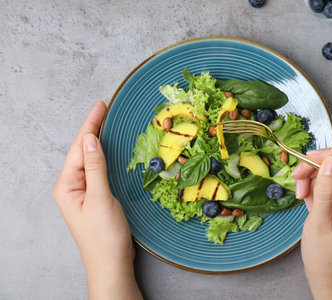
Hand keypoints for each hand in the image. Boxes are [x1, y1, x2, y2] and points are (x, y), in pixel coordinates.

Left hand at [53, 101, 141, 299]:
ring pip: (89, 160)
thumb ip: (96, 168)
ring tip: (106, 123)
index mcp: (66, 186)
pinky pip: (97, 170)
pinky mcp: (94, 197)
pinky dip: (104, 157)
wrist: (111, 264)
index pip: (79, 148)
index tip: (100, 106)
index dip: (90, 125)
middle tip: (104, 109)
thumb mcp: (100, 198)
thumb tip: (90, 140)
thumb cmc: (104, 236)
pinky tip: (109, 150)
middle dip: (92, 129)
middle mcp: (71, 187)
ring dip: (98, 141)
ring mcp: (82, 192)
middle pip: (81, 151)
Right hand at [291, 147, 331, 299]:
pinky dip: (314, 185)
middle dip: (319, 165)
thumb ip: (326, 189)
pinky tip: (306, 197)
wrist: (329, 274)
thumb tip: (330, 160)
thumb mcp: (321, 221)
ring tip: (300, 192)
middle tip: (298, 175)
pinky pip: (329, 181)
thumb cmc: (327, 255)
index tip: (313, 159)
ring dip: (313, 176)